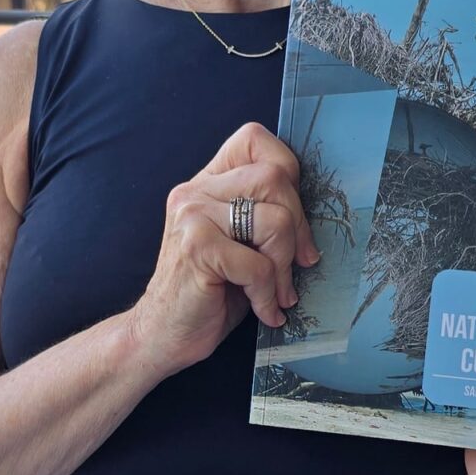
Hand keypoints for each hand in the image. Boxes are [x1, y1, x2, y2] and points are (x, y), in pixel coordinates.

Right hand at [129, 122, 318, 376]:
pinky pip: (259, 265)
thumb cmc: (209, 291)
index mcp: (207, 182)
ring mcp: (193, 216)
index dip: (286, 168)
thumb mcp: (238, 242)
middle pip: (275, 178)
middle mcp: (195, 191)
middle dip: (298, 228)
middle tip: (299, 264)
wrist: (161, 335)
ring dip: (285, 267)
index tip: (291, 214)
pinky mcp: (197, 248)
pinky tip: (263, 310)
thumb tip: (313, 210)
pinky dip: (269, 295)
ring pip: (275, 221)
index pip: (254, 139)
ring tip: (277, 293)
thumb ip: (262, 213)